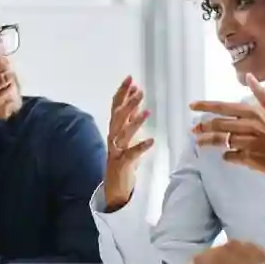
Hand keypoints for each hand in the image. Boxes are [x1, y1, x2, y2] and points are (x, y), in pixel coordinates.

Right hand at [104, 76, 154, 210]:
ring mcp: (116, 149)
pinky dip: (141, 147)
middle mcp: (113, 136)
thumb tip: (136, 102)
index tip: (130, 78)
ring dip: (134, 121)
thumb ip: (130, 120)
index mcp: (114, 128)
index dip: (122, 92)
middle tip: (139, 91)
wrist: (115, 185)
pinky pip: (132, 153)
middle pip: (118, 116)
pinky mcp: (123, 162)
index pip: (116, 105)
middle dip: (128, 102)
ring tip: (147, 111)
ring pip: (123, 132)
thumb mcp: (127, 136)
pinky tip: (152, 141)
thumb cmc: (123, 158)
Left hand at [191, 75, 264, 200]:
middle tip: (194, 130)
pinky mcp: (249, 159)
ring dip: (207, 141)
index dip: (206, 106)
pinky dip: (226, 156)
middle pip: (218, 124)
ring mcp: (249, 143)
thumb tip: (249, 76)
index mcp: (256, 113)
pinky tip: (227, 156)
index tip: (192, 106)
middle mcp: (250, 126)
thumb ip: (262, 94)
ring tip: (199, 143)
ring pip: (220, 140)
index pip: (224, 107)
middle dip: (202, 126)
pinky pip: (230, 156)